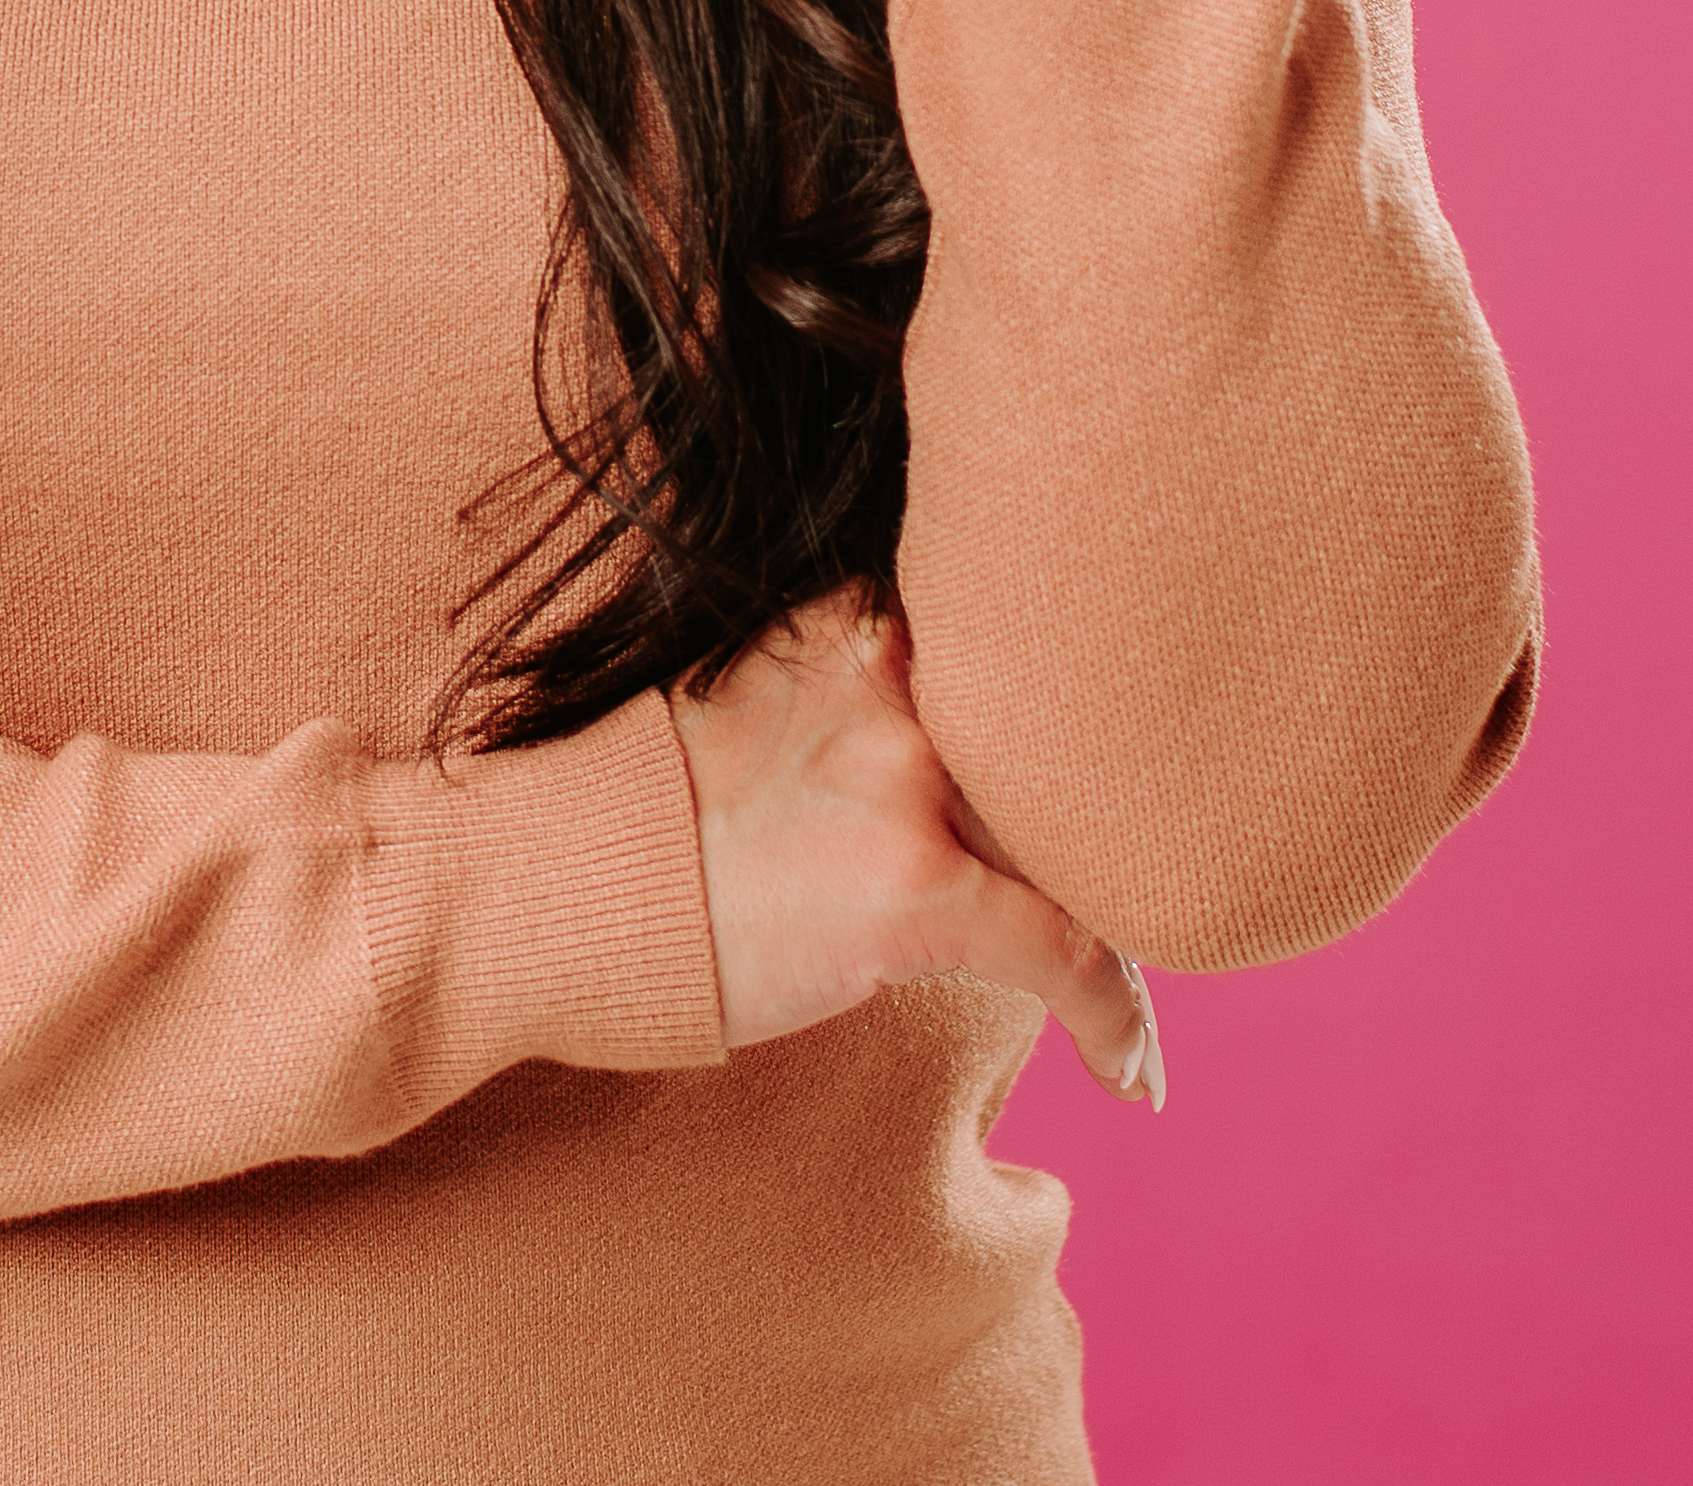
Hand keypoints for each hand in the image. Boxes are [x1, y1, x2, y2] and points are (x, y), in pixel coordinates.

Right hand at [665, 581, 1163, 1099]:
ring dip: (1127, 918)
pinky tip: (1139, 1077)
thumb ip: (840, 684)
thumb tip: (920, 731)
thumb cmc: (621, 810)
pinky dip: (1119, 1016)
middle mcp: (889, 671)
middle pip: (1061, 734)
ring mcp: (903, 776)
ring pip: (1082, 842)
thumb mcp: (735, 691)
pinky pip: (1068, 951)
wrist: (534, 881)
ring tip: (1145, 991)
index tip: (1113, 768)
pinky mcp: (911, 886)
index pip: (1013, 639)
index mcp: (848, 614)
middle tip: (1158, 879)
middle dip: (1118, 810)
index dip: (1073, 710)